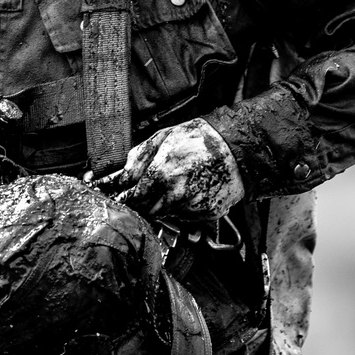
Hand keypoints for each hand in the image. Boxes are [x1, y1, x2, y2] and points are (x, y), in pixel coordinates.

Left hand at [98, 118, 243, 223]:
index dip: (122, 199)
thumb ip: (137, 158)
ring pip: (165, 215)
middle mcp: (174, 194)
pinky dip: (183, 208)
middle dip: (141, 204)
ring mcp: (191, 207)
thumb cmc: (198, 139)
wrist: (237, 148)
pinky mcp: (206, 215)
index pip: (131, 198)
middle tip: (146, 191)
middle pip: (146, 211)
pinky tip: (191, 190)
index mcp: (160, 173)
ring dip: (163, 205)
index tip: (117, 199)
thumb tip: (118, 175)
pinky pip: (185, 217)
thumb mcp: (162, 138)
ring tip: (175, 185)